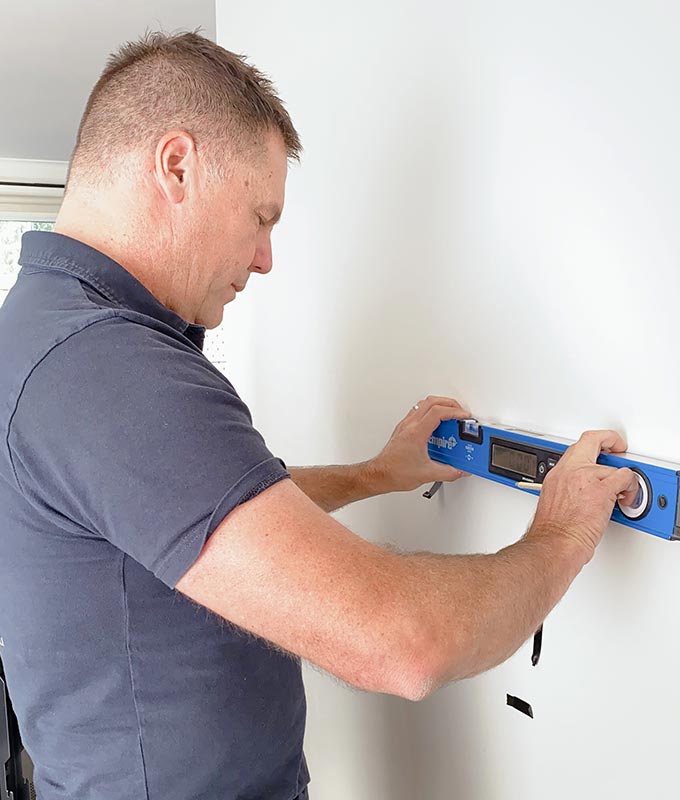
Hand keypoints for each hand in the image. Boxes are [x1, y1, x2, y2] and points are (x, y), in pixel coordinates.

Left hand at [369, 396, 471, 492]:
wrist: (379, 475)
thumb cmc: (394, 472)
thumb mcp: (427, 474)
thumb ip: (449, 472)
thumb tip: (460, 470)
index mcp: (416, 433)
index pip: (438, 412)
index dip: (455, 411)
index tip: (464, 416)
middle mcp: (409, 425)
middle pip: (431, 402)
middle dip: (449, 403)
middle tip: (460, 412)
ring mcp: (405, 426)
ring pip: (423, 404)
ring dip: (439, 406)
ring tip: (450, 415)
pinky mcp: (403, 430)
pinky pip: (418, 413)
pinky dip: (430, 413)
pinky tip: (436, 425)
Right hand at [528, 430, 639, 562]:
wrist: (554, 544)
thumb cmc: (554, 532)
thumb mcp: (554, 502)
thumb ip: (569, 490)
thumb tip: (584, 493)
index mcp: (557, 475)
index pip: (575, 449)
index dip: (591, 445)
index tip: (600, 450)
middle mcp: (568, 471)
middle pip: (590, 440)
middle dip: (609, 440)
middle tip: (618, 448)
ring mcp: (585, 478)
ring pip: (611, 465)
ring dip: (620, 478)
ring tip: (622, 491)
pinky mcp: (601, 490)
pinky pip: (624, 477)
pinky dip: (630, 486)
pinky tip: (626, 496)